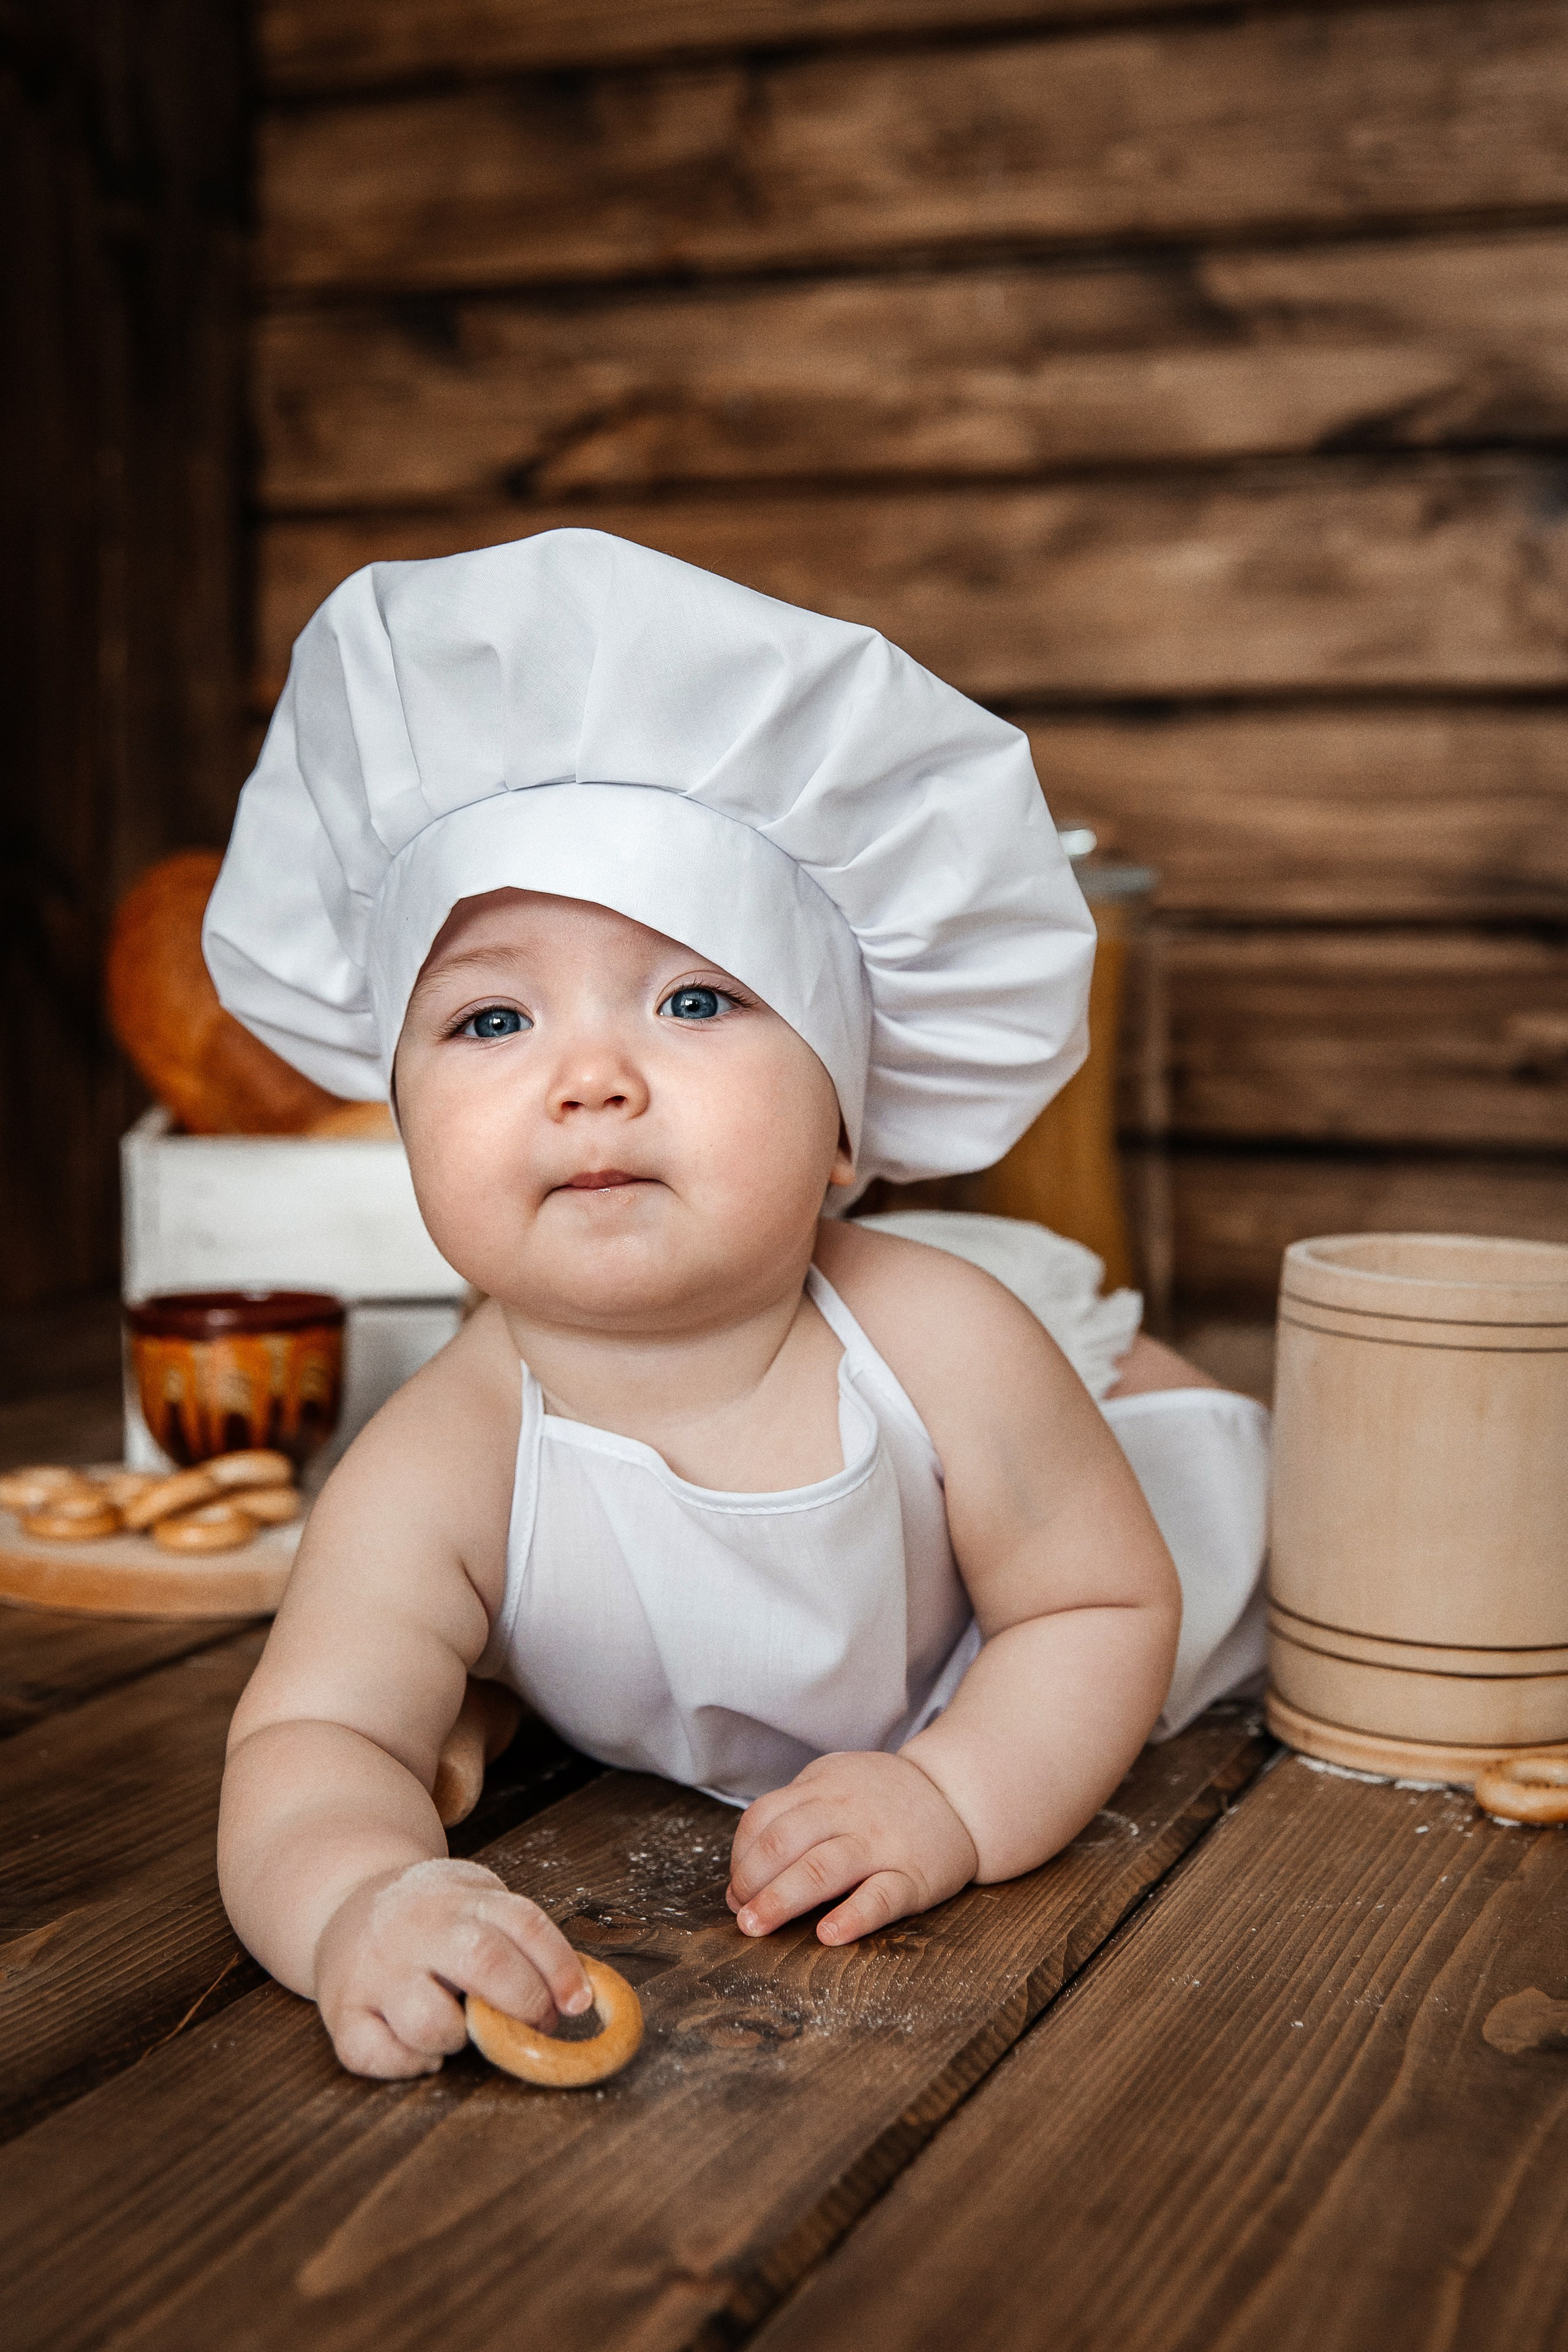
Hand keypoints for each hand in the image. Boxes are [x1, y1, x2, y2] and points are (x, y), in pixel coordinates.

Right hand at [313, 1856, 591, 2077]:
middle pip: (484, 1962)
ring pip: (429, 2021)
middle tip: (534, 2023)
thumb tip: (577, 1996)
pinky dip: (409, 2064)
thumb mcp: (476, 1901)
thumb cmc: (432, 1916)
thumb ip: (519, 1939)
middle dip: (523, 2003)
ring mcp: (375, 1968)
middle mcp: (416, 1928)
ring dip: (460, 2038)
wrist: (345, 1900)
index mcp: (459, 1897)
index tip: (578, 2003)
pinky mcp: (341, 2009)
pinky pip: (375, 2054)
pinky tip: (425, 2051)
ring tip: (463, 2028)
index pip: (523, 1922)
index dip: (560, 1967)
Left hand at [726, 1750, 978, 1946]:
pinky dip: (853, 1916)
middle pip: (786, 1841)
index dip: (741, 1856)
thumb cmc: (882, 1798)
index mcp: (823, 1786)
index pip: (765, 1816)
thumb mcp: (835, 1783)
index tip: (735, 1888)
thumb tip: (741, 1878)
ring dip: (782, 1898)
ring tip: (757, 1926)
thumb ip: (793, 1816)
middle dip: (752, 1880)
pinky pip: (881, 1896)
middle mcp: (848, 1811)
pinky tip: (828, 1934)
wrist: (957, 1796)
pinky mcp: (913, 1876)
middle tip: (740, 1915)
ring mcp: (881, 1842)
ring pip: (824, 1868)